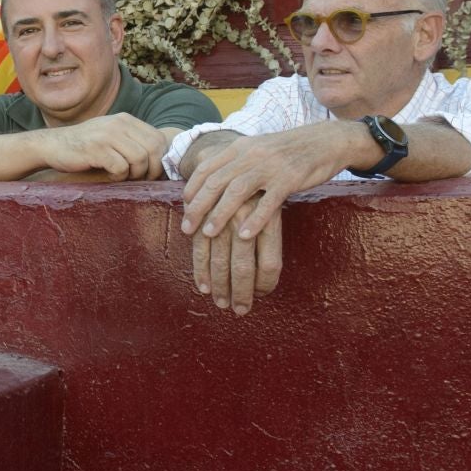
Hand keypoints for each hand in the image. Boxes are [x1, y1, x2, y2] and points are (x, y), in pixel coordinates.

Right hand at [36, 114, 169, 179]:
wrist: (52, 145)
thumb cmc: (85, 147)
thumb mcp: (111, 136)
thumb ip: (132, 142)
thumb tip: (161, 162)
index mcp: (126, 120)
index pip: (158, 138)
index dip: (160, 159)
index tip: (152, 173)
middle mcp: (119, 123)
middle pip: (154, 148)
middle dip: (152, 169)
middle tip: (140, 179)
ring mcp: (107, 135)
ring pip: (140, 158)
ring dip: (135, 174)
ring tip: (123, 176)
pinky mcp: (96, 149)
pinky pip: (121, 167)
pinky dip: (119, 177)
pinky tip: (110, 176)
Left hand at [181, 120, 362, 252]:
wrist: (326, 140)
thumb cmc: (289, 150)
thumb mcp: (257, 149)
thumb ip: (236, 162)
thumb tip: (211, 180)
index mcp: (240, 147)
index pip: (206, 168)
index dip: (192, 189)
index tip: (183, 208)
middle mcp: (251, 154)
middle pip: (216, 181)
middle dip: (198, 206)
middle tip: (186, 228)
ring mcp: (270, 166)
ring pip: (237, 191)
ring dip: (220, 214)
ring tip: (208, 233)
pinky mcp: (290, 179)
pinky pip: (268, 201)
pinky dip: (255, 219)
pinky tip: (244, 235)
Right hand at [190, 196, 283, 313]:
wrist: (228, 160)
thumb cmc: (254, 194)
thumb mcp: (270, 210)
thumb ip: (269, 241)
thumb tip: (264, 282)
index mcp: (268, 219)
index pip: (270, 264)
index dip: (265, 285)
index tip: (261, 295)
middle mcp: (245, 220)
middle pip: (244, 267)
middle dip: (241, 293)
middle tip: (240, 310)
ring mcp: (221, 219)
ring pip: (220, 263)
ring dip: (220, 287)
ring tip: (222, 302)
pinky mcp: (201, 217)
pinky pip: (200, 251)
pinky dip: (201, 272)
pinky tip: (204, 287)